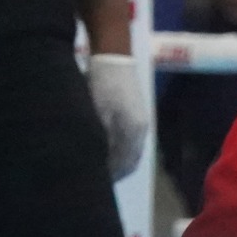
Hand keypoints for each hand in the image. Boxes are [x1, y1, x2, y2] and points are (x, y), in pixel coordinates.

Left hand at [86, 51, 150, 180]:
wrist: (112, 53)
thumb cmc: (101, 83)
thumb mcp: (96, 113)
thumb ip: (100, 140)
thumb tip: (97, 162)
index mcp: (133, 132)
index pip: (124, 165)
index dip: (110, 176)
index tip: (95, 183)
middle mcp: (141, 129)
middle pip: (130, 160)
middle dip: (115, 171)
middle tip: (97, 178)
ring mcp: (140, 119)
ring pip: (130, 149)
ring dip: (117, 159)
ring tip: (99, 166)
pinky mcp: (135, 111)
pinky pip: (129, 138)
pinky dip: (119, 147)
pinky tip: (105, 147)